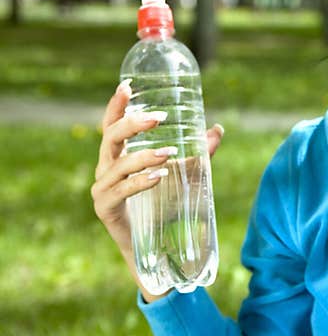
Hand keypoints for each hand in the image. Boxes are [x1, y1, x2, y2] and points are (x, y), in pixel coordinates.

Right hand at [90, 79, 223, 300]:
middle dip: (133, 124)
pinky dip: (139, 181)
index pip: (112, 125)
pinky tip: (159, 177)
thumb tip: (218, 129)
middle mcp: (106, 170)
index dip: (116, 105)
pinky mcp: (105, 210)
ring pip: (117, 165)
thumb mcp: (187, 176)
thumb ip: (200, 154)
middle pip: (110, 138)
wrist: (156, 250)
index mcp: (119, 157)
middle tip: (160, 119)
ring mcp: (102, 190)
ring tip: (169, 154)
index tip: (127, 85)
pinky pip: (120, 191)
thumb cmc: (166, 207)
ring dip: (144, 156)